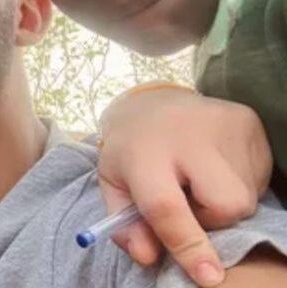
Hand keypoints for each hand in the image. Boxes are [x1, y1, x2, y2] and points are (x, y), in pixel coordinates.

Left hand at [98, 85, 270, 286]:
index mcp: (143, 152)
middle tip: (187, 201)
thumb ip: (126, 224)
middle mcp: (187, 135)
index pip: (167, 206)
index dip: (187, 245)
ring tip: (197, 178)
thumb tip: (147, 257)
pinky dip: (238, 183)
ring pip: (245, 197)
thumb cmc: (132, 150)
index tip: (208, 276)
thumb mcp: (114, 184)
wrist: (152, 102)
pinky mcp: (250, 123)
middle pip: (224, 205)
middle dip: (211, 219)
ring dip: (222, 203)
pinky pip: (258, 178)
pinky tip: (213, 165)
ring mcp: (224, 125)